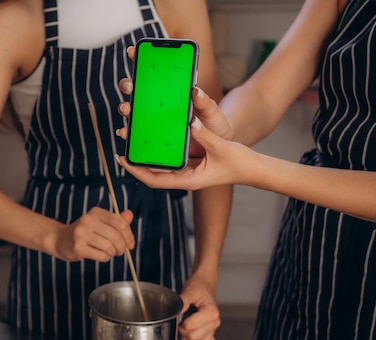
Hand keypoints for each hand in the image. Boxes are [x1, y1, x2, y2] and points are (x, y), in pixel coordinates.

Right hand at [55, 207, 134, 261]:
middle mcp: (87, 220)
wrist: (61, 240)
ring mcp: (81, 234)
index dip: (129, 235)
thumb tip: (130, 215)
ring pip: (109, 247)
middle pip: (116, 236)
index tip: (130, 244)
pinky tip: (102, 256)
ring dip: (113, 253)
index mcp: (96, 212)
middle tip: (120, 251)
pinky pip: (100, 256)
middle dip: (122, 247)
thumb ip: (116, 220)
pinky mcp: (77, 247)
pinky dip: (105, 258)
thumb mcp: (101, 223)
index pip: (120, 223)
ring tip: (110, 253)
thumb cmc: (85, 232)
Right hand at [117, 46, 232, 140]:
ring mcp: (155, 120)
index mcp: (174, 91)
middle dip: (128, 84)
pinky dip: (128, 132)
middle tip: (130, 86)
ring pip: (133, 110)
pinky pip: (137, 134)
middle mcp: (160, 103)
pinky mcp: (154, 137)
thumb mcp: (213, 112)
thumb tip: (195, 90)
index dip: (141, 58)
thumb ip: (205, 103)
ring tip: (126, 109)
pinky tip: (125, 132)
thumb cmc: (214, 125)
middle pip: (137, 89)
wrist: (215, 148)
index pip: (155, 71)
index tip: (133, 51)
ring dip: (125, 107)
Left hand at [117, 112, 255, 189]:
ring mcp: (187, 172)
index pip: (155, 180)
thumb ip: (205, 136)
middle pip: (153, 174)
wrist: (252, 168)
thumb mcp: (221, 147)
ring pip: (161, 167)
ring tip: (133, 142)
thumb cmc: (239, 162)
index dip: (136, 171)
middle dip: (136, 164)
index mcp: (188, 180)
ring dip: (147, 157)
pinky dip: (160, 152)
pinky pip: (171, 160)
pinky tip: (153, 139)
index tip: (123, 160)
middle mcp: (185, 178)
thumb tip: (191, 122)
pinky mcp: (191, 164)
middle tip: (123, 147)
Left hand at [178, 276, 220, 339]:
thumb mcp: (189, 291)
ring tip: (183, 330)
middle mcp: (215, 323)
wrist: (205, 286)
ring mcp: (213, 330)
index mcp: (211, 312)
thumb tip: (175, 313)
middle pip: (194, 338)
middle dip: (182, 332)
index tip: (178, 317)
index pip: (190, 327)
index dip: (180, 323)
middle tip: (178, 323)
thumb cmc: (198, 287)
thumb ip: (182, 302)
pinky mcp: (211, 334)